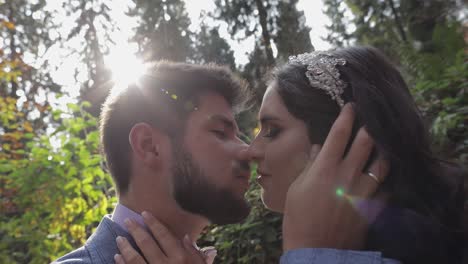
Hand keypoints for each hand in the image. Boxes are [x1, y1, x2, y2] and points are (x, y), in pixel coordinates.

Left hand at [114, 212, 212, 263]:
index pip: (165, 236)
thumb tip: (187, 237)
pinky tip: (117, 257)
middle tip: (127, 221)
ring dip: (125, 247)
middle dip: (136, 230)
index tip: (145, 214)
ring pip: (134, 258)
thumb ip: (196, 254)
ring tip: (120, 239)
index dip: (154, 224)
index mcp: (181, 259)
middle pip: (147, 243)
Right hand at [282, 103, 388, 250]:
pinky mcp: (371, 207)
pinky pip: (386, 188)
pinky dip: (385, 179)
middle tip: (371, 119)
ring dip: (382, 151)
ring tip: (382, 145)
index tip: (351, 106)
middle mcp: (346, 175)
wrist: (315, 250)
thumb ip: (310, 165)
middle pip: (366, 142)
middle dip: (369, 126)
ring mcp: (362, 192)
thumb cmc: (298, 218)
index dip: (347, 116)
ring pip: (382, 163)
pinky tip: (382, 175)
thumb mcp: (297, 188)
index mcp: (325, 169)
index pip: (339, 134)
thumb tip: (318, 147)